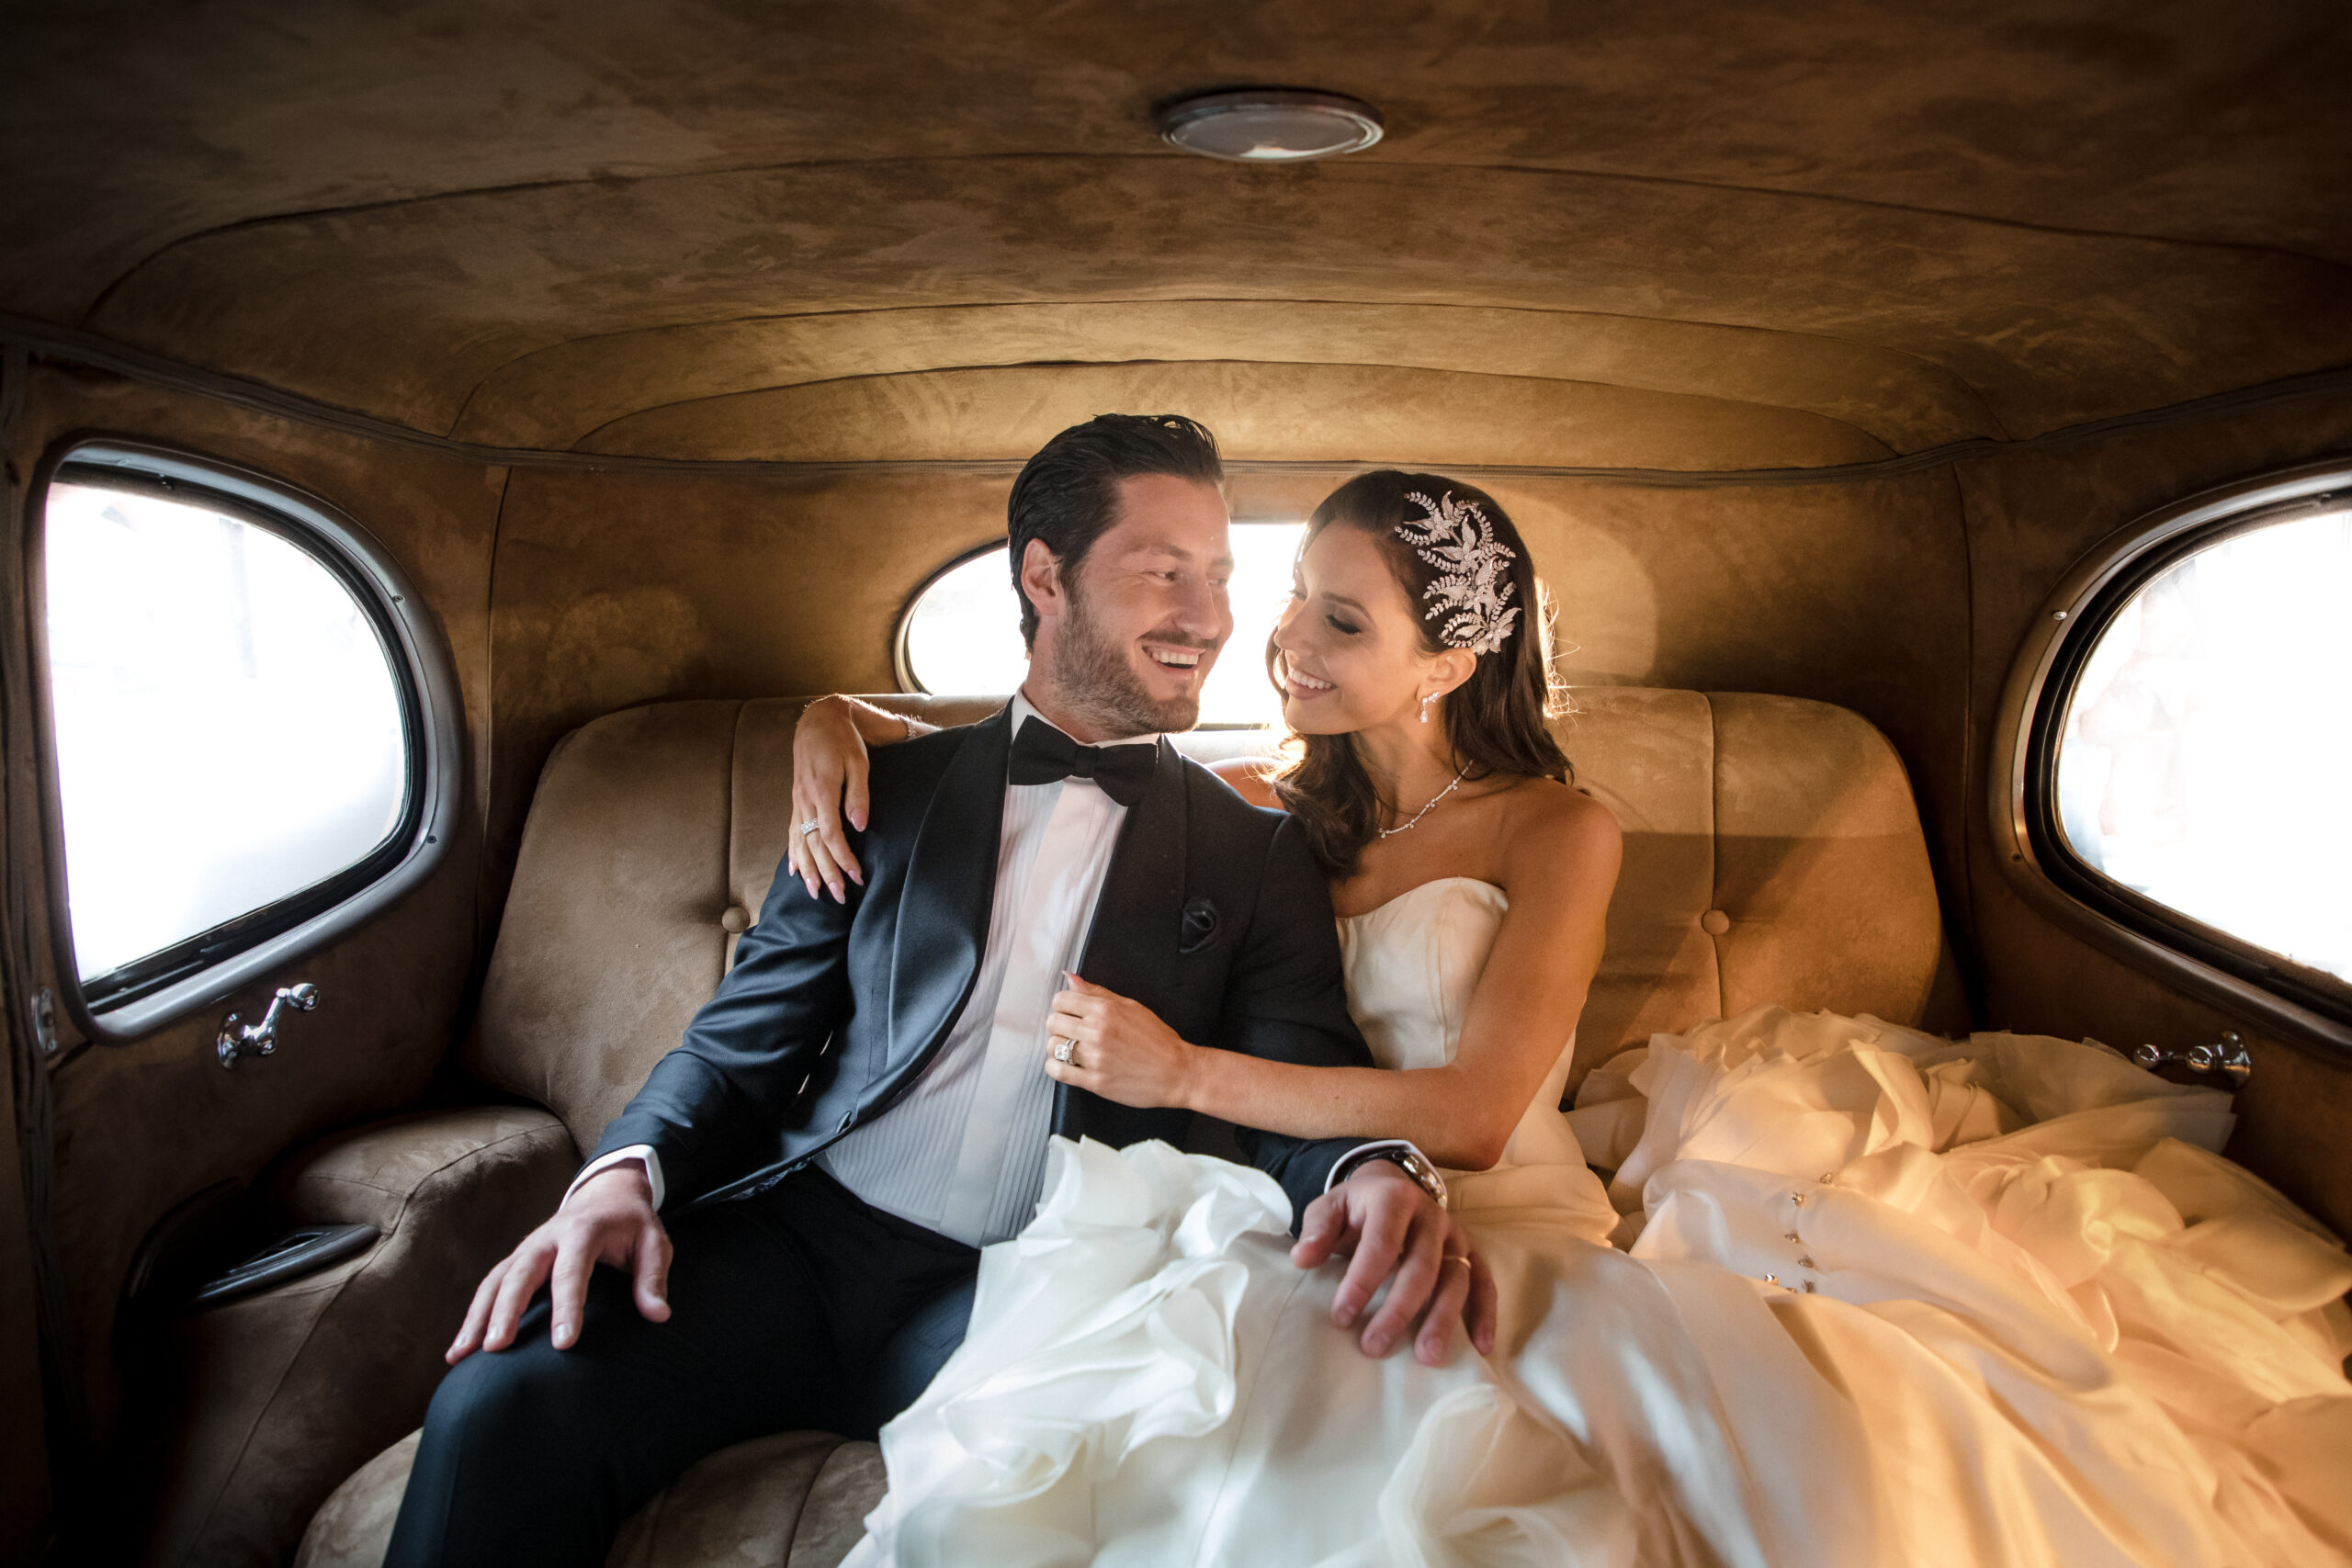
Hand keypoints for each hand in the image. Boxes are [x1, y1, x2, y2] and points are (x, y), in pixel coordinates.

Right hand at [446, 1163, 670, 1362]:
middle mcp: (547, 1237)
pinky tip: (460, 1350)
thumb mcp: (654, 1242)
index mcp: (583, 1230)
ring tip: (461, 1356)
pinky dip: (472, 1316)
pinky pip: (490, 1287)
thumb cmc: (631, 1223)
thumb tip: (658, 1315)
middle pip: (521, 1274)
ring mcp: (527, 1248)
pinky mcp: (516, 1260)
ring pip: (496, 1281)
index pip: (571, 1271)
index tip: (563, 1342)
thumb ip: (653, 1276)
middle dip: (506, 1310)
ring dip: (477, 1317)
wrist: (606, 1193)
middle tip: (496, 1347)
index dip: (567, 1307)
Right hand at [787, 696, 869, 901]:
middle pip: (814, 844)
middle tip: (838, 896)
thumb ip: (858, 795)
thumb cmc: (843, 741)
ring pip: (800, 842)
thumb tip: (860, 826)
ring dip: (808, 870)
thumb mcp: (859, 762)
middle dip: (827, 872)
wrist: (818, 721)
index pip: (831, 834)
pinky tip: (795, 871)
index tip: (857, 876)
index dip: (843, 858)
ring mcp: (797, 801)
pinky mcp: (796, 800)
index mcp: (822, 790)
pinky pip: (791, 832)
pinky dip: (793, 853)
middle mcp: (805, 799)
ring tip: (816, 893)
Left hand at [1043, 974, 1199, 1109]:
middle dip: (1060, 1025)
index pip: (1061, 1000)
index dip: (1064, 1005)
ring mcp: (1095, 1058)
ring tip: (1073, 1049)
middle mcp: (1097, 1032)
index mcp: (1106, 1010)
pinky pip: (1057, 1071)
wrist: (1177, 1072)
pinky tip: (1068, 1065)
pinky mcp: (1095, 1082)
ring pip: (1052, 1046)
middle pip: (1053, 1022)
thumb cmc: (1157, 1039)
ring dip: (1058, 1047)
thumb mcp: (1131, 1007)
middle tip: (1073, 1031)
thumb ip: (1097, 992)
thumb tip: (1070, 978)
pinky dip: (1055, 1067)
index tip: (1071, 1013)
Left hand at [1291, 1160, 1496, 1365]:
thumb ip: (1317, 1231)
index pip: (1380, 1244)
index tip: (1341, 1318)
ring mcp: (1455, 1235)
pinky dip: (1485, 1314)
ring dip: (1443, 1319)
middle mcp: (1431, 1215)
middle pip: (1421, 1267)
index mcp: (1393, 1199)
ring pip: (1457, 1278)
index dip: (1361, 1282)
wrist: (1390, 1187)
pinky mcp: (1471, 1252)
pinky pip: (1484, 1283)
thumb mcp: (1329, 1209)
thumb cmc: (1356, 1208)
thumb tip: (1302, 1259)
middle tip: (1374, 1347)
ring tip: (1426, 1357)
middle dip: (1398, 1310)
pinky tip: (1481, 1347)